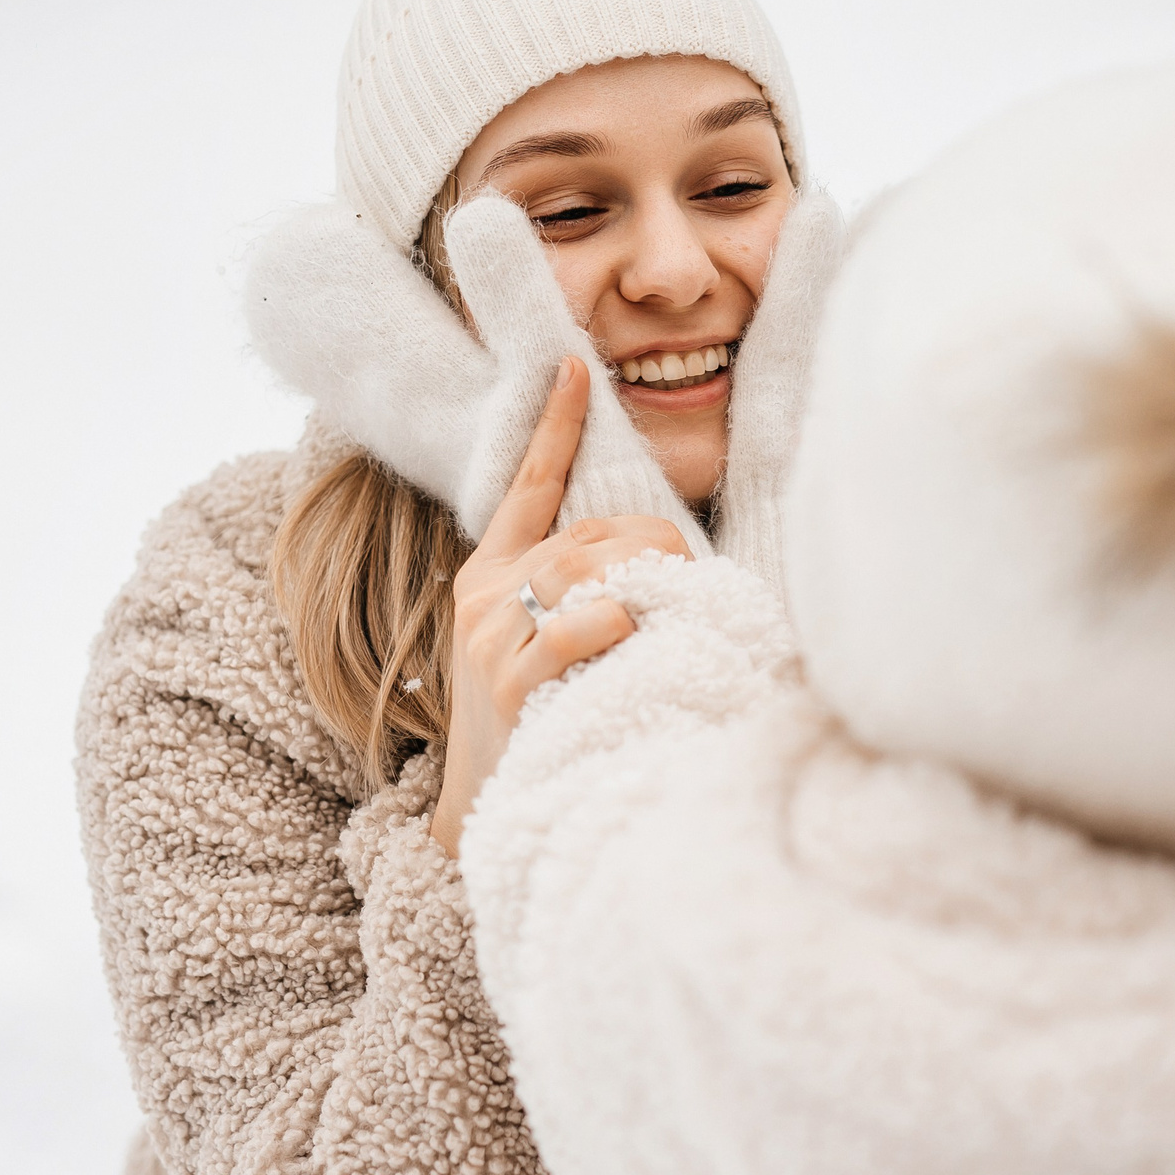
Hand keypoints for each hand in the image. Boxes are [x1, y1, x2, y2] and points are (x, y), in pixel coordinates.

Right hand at [430, 355, 693, 857]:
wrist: (496, 808)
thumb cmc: (544, 717)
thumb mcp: (548, 642)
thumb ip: (583, 592)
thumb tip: (654, 560)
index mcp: (492, 576)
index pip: (526, 487)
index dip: (554, 428)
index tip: (574, 367)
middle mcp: (484, 595)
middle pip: (589, 534)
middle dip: (654, 550)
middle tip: (690, 586)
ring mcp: (491, 638)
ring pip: (588, 570)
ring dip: (648, 586)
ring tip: (674, 617)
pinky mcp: (510, 681)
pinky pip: (579, 628)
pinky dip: (618, 630)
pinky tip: (631, 645)